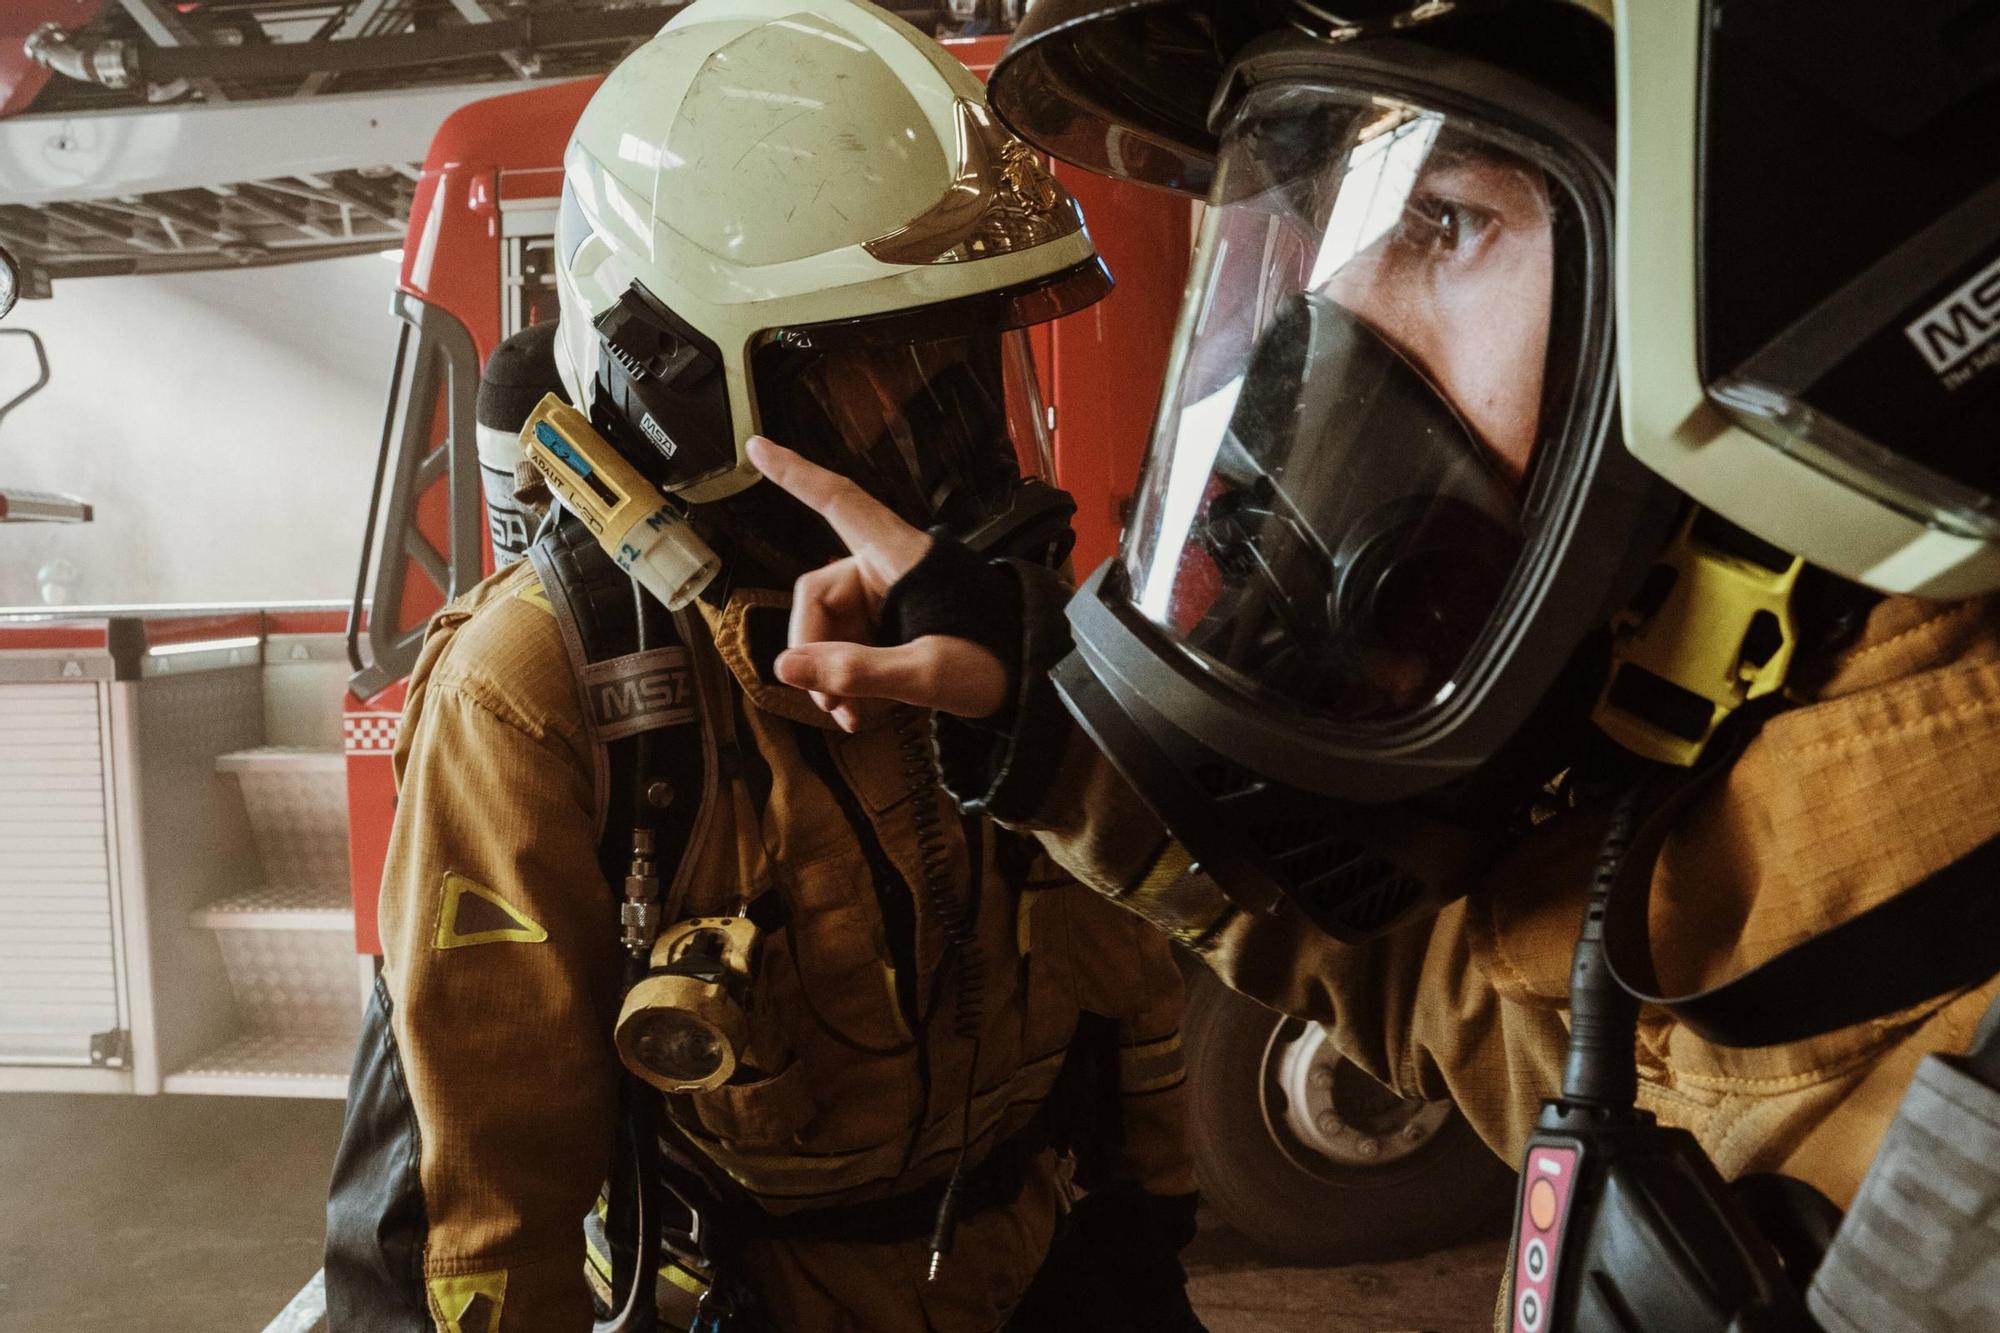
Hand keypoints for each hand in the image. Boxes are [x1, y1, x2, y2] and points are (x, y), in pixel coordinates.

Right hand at [747, 436, 1009, 730]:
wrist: (1031, 685)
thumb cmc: (992, 663)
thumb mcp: (927, 672)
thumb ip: (857, 670)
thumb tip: (785, 666)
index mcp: (898, 556)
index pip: (837, 502)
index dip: (795, 474)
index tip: (756, 446)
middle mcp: (886, 569)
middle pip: (819, 599)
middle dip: (815, 653)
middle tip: (827, 701)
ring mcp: (887, 600)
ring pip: (830, 632)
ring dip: (831, 677)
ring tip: (848, 716)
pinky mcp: (892, 628)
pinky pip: (850, 649)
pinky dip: (848, 682)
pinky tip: (857, 713)